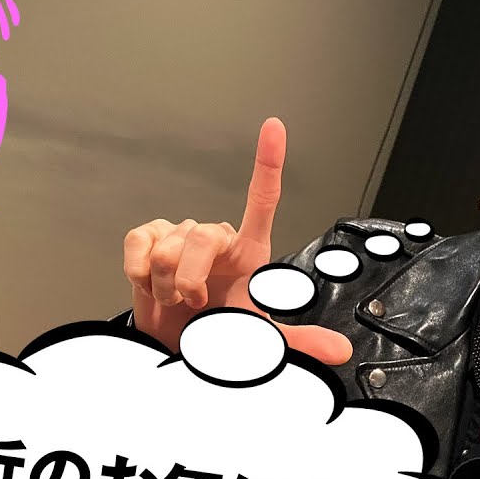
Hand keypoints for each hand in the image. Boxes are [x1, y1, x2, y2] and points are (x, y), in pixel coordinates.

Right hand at [122, 117, 352, 365]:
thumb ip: (299, 343)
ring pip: (168, 247)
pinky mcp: (146, 239)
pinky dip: (140, 272)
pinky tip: (149, 284)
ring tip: (175, 299)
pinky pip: (138, 244)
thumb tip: (341, 351)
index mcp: (248, 251)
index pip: (262, 200)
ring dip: (167, 285)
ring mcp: (179, 234)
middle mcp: (216, 237)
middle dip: (191, 279)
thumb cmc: (221, 334)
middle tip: (195, 304)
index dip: (268, 162)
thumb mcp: (262, 341)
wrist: (177, 347)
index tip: (274, 127)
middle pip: (202, 236)